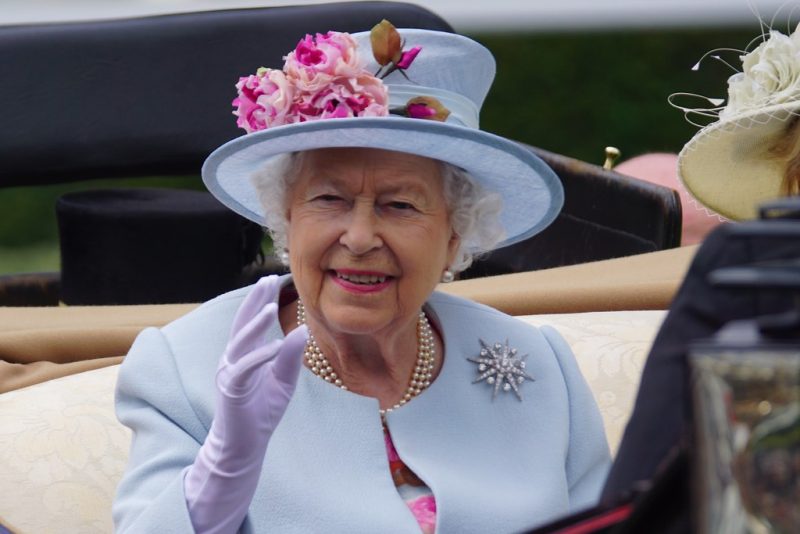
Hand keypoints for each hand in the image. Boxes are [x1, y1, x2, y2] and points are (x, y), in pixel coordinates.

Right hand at [185, 275, 307, 533]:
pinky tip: (275, 344)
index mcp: (246, 354)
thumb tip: (302, 330)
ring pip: (241, 342)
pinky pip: (245, 368)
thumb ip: (290, 357)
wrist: (245, 445)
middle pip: (242, 323)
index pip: (252, 321)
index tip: (272, 279)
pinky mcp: (232, 390)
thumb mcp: (284, 382)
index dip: (259, 299)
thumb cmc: (262, 412)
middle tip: (267, 279)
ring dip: (255, 323)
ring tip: (270, 305)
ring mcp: (231, 372)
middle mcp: (234, 358)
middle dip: (254, 300)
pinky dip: (260, 356)